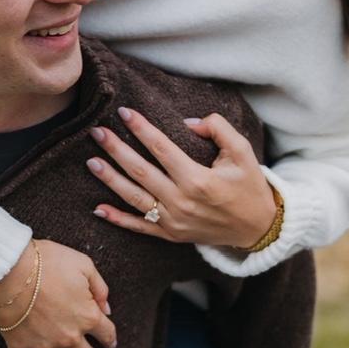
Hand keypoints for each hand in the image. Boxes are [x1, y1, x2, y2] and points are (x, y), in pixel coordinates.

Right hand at [0, 239, 115, 347]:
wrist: (12, 270)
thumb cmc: (49, 263)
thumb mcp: (84, 265)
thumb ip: (100, 288)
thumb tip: (107, 307)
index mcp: (87, 316)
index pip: (106, 332)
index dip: (110, 338)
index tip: (110, 344)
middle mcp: (69, 336)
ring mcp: (43, 344)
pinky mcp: (19, 345)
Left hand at [87, 107, 276, 248]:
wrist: (257, 229)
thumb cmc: (249, 186)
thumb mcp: (243, 152)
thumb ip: (218, 129)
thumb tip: (188, 121)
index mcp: (198, 180)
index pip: (161, 149)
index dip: (141, 129)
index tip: (123, 112)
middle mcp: (182, 202)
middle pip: (141, 171)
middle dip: (116, 150)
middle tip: (96, 132)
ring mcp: (174, 222)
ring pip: (134, 198)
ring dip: (110, 180)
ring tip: (91, 161)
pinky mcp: (171, 235)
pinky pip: (139, 227)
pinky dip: (118, 219)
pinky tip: (98, 208)